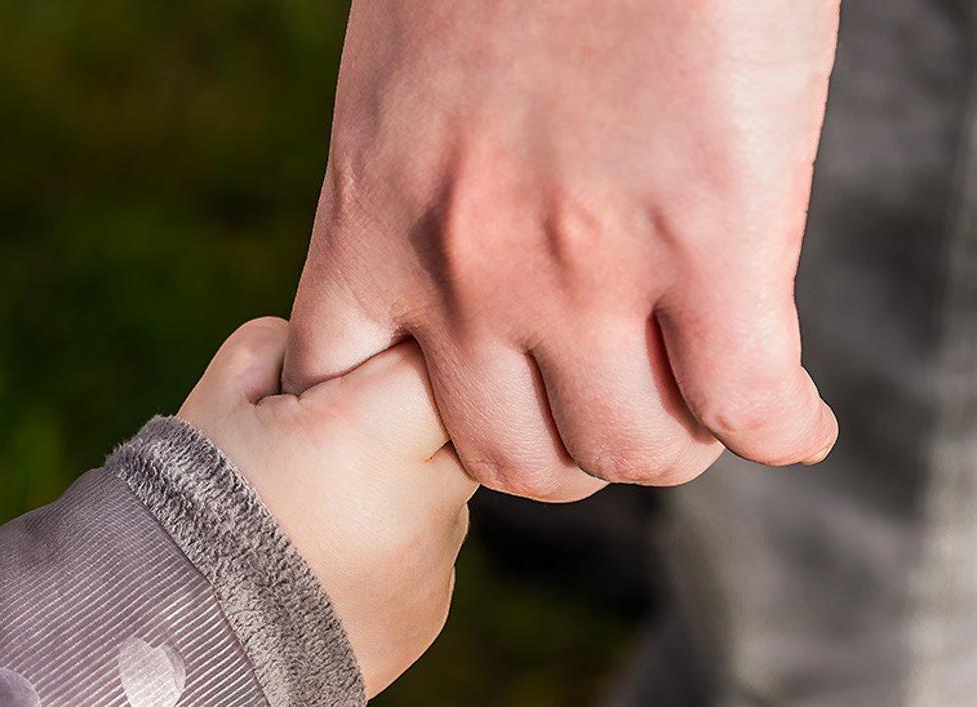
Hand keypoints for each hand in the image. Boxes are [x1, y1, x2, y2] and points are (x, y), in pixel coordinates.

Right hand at [179, 318, 475, 697]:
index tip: (351, 374)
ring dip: (402, 483)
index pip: (431, 359)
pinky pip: (429, 549)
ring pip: (444, 490)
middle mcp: (419, 501)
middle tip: (337, 438)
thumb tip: (326, 342)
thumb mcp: (218, 401)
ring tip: (321, 508)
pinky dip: (394, 542)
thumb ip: (282, 347)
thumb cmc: (190, 508)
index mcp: (369, 434)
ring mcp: (431, 563)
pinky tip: (329, 555)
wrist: (180, 643)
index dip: (391, 355)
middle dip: (406, 418)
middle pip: (455, 425)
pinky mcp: (428, 610)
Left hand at [285, 0, 840, 500]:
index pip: (348, 398)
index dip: (409, 429)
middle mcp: (462, 267)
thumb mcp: (402, 87)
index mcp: (374, 217)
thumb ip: (419, 193)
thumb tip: (465, 270)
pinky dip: (780, 431)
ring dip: (670, 443)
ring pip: (627, 452)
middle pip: (509, 457)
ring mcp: (582, 265)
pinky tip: (792, 417)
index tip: (467, 406)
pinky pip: (745, 405)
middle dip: (564, 450)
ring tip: (700, 406)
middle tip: (610, 407)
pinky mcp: (709, 237)